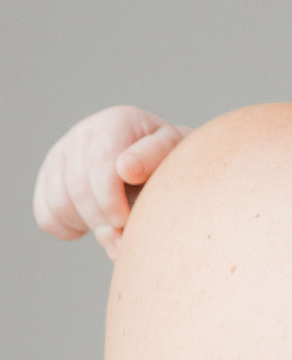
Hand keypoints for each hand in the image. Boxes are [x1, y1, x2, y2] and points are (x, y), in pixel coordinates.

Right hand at [33, 106, 193, 262]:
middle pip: (77, 188)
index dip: (111, 202)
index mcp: (118, 123)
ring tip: (117, 229)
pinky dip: (69, 229)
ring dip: (88, 225)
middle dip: (102, 219)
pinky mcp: (51, 177)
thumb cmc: (174, 167)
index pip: (99, 165)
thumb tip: (125, 168)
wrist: (163, 173)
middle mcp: (85, 132)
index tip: (127, 220)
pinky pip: (46, 215)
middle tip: (126, 237)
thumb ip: (155, 162)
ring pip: (59, 203)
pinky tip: (96, 225)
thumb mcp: (177, 160)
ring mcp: (63, 153)